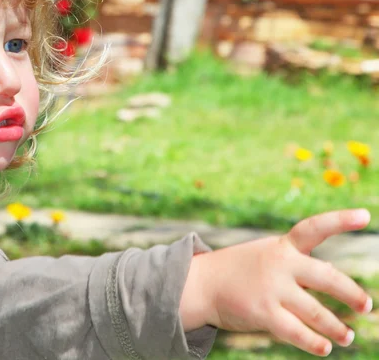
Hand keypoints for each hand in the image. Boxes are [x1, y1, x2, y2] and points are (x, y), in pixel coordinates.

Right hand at [197, 209, 372, 356]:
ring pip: (317, 312)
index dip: (340, 220)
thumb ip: (295, 267)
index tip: (365, 215)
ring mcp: (272, 288)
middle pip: (327, 277)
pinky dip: (313, 342)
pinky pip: (297, 331)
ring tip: (347, 336)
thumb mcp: (264, 257)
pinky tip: (324, 347)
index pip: (314, 228)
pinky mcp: (263, 312)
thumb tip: (332, 288)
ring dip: (336, 327)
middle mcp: (279, 264)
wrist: (200, 284)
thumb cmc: (237, 271)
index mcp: (281, 246)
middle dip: (350, 293)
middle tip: (366, 305)